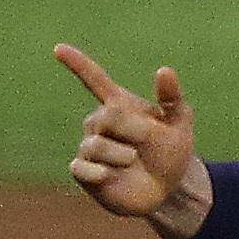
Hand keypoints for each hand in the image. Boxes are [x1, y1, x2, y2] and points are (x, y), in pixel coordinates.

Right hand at [55, 45, 204, 233]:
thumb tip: (164, 70)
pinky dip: (103, 174)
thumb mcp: (179, 125)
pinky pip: (83, 168)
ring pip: (97, 144)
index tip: (58, 48)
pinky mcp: (82, 171)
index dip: (77, 64)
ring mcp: (88, 146)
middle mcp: (97, 122)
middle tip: (145, 146)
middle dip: (133, 132)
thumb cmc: (170, 153)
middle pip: (108, 116)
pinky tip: (112, 177)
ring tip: (133, 163)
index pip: (94, 79)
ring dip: (124, 157)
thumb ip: (171, 98)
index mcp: (118, 105)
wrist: (166, 189)